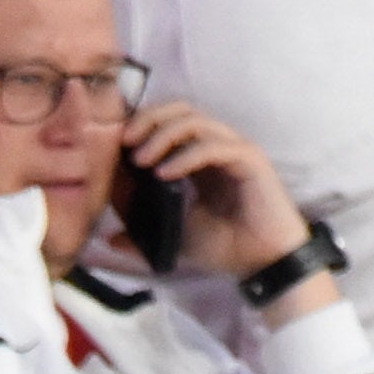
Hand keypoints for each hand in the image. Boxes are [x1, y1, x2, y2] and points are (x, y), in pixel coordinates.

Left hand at [113, 96, 313, 289]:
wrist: (264, 264)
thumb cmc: (227, 247)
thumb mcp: (175, 238)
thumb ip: (144, 234)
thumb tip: (109, 238)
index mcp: (199, 158)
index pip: (168, 122)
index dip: (141, 126)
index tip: (116, 148)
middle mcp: (217, 145)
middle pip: (180, 109)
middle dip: (148, 119)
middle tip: (125, 143)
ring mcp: (234, 149)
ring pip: (194, 120)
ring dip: (162, 135)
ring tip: (141, 160)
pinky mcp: (249, 159)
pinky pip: (212, 146)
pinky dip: (185, 155)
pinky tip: (165, 173)